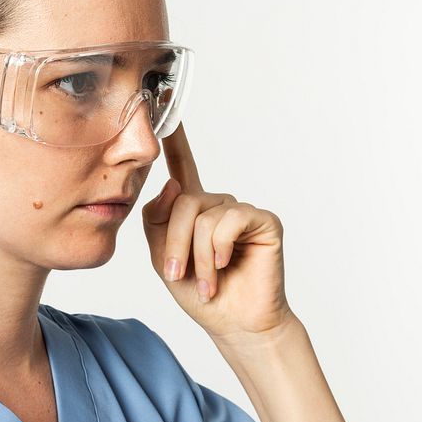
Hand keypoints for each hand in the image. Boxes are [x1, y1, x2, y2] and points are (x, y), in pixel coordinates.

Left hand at [140, 121, 294, 344]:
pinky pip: (228, 221)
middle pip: (182, 201)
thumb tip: (170, 185)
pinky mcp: (263, 221)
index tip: (163, 97)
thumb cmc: (200, 292)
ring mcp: (241, 210)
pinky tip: (226, 266)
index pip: (181, 165)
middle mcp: (218, 203)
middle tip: (179, 275)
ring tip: (207, 280)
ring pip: (202, 215)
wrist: (234, 324)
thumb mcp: (164, 256)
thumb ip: (158, 220)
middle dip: (175, 243)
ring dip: (197, 255)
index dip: (174, 136)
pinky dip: (219, 249)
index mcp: (193, 208)